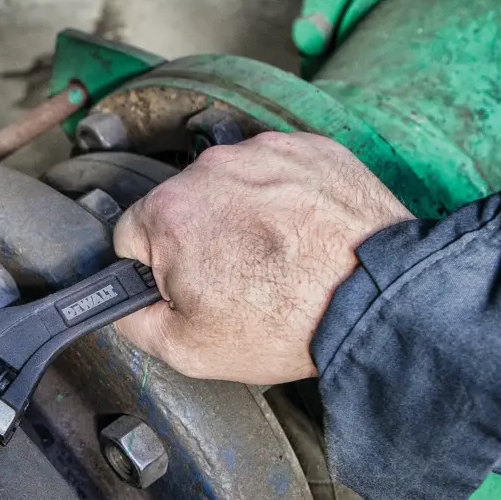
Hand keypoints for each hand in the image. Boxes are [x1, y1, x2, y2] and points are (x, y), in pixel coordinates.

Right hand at [112, 130, 411, 382]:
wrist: (377, 298)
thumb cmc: (290, 320)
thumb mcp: (189, 351)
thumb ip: (135, 323)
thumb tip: (123, 306)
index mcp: (168, 213)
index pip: (133, 236)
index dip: (159, 270)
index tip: (191, 287)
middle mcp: (210, 169)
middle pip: (184, 206)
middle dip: (202, 240)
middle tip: (241, 280)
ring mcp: (263, 151)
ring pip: (231, 185)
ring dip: (244, 215)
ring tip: (279, 257)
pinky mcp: (308, 148)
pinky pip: (279, 169)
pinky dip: (286, 197)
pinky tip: (303, 234)